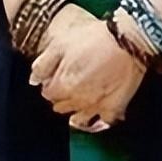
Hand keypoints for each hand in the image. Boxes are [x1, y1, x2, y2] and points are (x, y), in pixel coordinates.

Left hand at [32, 13, 145, 127]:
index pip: (47, 94)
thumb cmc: (94, 39)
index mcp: (63, 86)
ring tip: (79, 96)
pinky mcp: (116, 108)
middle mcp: (79, 101)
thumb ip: (43, 65)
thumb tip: (34, 80)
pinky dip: (98, 118)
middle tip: (67, 83)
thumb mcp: (59, 44)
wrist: (127, 41)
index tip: (54, 77)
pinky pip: (103, 122)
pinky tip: (97, 109)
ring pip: (79, 119)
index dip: (49, 84)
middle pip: (61, 106)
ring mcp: (98, 107)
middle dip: (61, 96)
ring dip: (75, 109)